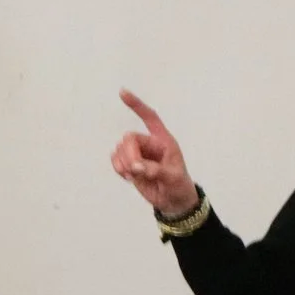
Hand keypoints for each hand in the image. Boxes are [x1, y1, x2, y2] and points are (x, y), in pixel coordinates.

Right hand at [112, 90, 200, 218]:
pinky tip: (128, 177)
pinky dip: (118, 167)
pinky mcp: (130, 165)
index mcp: (163, 141)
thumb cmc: (179, 185)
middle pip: (129, 138)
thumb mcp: (173, 177)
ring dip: (123, 163)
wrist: (173, 202)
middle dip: (129, 154)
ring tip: (134, 176)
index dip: (137, 105)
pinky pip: (115, 159)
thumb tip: (136, 166)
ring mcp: (138, 154)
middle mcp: (149, 144)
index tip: (122, 93)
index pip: (150, 117)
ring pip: (120, 149)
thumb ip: (156, 170)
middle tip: (135, 171)